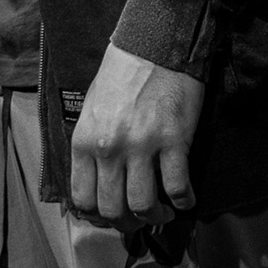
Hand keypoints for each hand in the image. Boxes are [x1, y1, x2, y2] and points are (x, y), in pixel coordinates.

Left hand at [69, 43, 202, 229]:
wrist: (154, 45)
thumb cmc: (121, 75)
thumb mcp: (92, 110)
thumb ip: (91, 147)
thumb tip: (98, 183)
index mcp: (84, 140)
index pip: (82, 198)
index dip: (96, 216)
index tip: (110, 216)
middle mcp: (109, 148)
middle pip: (112, 209)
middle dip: (125, 223)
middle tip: (137, 219)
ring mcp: (142, 145)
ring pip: (143, 205)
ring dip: (154, 216)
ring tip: (161, 211)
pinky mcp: (174, 140)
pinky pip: (178, 188)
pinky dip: (183, 201)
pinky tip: (185, 199)